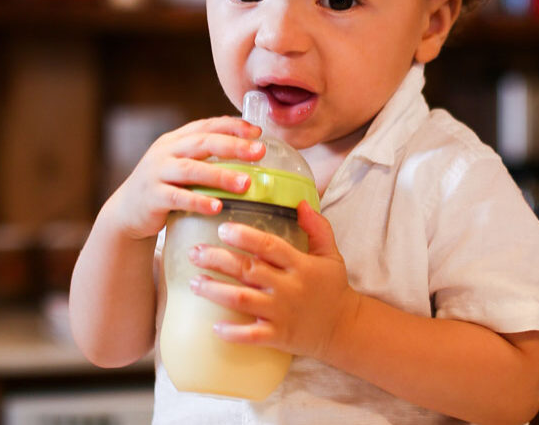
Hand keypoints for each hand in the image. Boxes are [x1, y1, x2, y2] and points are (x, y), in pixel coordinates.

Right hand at [102, 116, 264, 240]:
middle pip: (202, 143)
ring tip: (246, 184)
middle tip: (260, 152)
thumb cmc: (165, 186)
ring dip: (220, 175)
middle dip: (233, 146)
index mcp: (176, 140)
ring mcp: (156, 173)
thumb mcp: (181, 164)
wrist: (127, 211)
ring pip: (191, 169)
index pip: (207, 125)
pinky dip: (198, 202)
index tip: (258, 132)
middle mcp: (165, 152)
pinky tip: (218, 207)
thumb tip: (249, 150)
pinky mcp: (152, 197)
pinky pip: (177, 197)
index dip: (233, 126)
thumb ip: (206, 156)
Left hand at [187, 201, 360, 360]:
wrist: (344, 329)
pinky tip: (214, 326)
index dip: (245, 236)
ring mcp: (282, 313)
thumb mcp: (330, 254)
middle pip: (248, 270)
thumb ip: (317, 227)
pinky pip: (251, 335)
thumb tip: (300, 201)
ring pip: (243, 300)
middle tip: (195, 253)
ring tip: (194, 283)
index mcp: (300, 265)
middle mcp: (289, 288)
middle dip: (218, 260)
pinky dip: (232, 332)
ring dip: (215, 291)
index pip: (270, 246)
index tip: (222, 228)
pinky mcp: (278, 336)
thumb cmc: (333, 288)